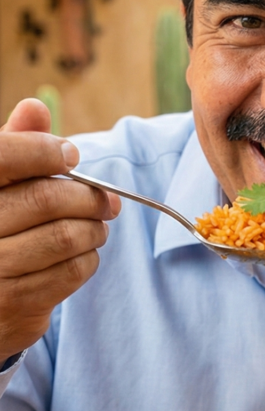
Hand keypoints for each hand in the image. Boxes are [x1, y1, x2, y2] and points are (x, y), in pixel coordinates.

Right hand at [0, 98, 119, 364]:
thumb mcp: (0, 186)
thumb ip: (15, 147)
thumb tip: (34, 107)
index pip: (3, 156)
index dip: (44, 151)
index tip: (72, 155)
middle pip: (44, 198)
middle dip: (87, 196)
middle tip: (107, 201)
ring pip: (64, 237)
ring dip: (93, 230)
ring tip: (98, 227)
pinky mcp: (12, 303)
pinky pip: (70, 272)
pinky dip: (88, 259)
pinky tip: (84, 254)